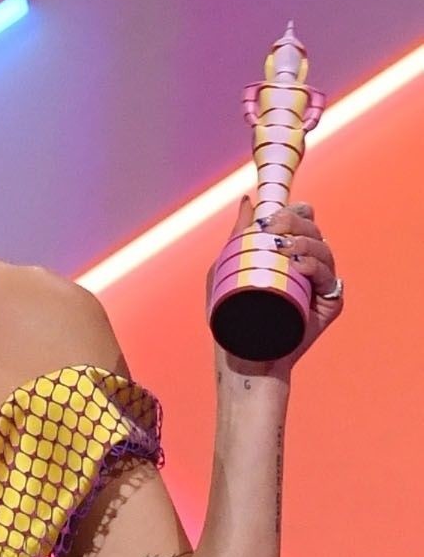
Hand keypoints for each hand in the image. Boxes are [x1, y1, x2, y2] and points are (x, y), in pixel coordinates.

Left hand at [211, 195, 343, 377]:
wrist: (241, 356)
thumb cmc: (231, 316)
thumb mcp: (226, 269)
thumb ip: (238, 234)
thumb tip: (247, 200)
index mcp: (289, 254)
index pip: (303, 222)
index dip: (294, 211)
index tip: (270, 215)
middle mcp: (307, 267)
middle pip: (314, 231)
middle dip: (294, 222)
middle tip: (270, 230)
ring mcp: (319, 286)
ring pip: (324, 251)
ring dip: (304, 242)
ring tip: (281, 249)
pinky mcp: (329, 305)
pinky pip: (330, 279)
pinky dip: (316, 268)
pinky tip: (298, 266)